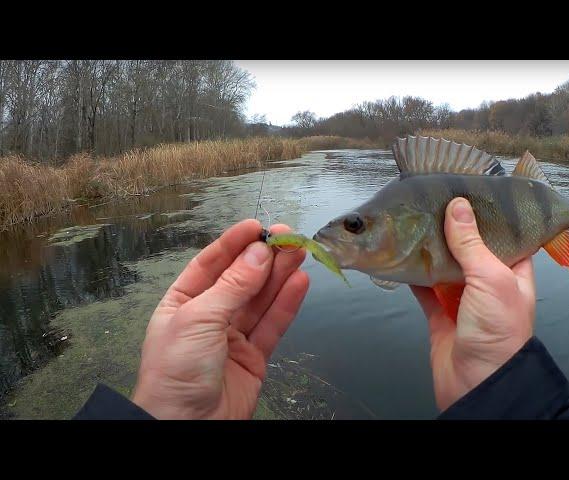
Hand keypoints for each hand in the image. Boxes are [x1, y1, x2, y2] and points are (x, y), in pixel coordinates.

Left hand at [131, 219, 308, 418]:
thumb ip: (233, 286)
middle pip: (242, 279)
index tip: (257, 226)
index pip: (211, 263)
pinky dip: (287, 304)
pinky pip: (272, 324)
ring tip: (299, 252)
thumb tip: (258, 254)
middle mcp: (209, 316)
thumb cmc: (174, 374)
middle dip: (264, 257)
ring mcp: (233, 336)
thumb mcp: (199, 319)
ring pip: (261, 299)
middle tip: (287, 237)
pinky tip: (299, 283)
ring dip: (280, 275)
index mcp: (183, 302)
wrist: (186, 427)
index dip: (235, 243)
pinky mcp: (254, 356)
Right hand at [411, 198, 535, 411]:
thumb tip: (457, 207)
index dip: (489, 215)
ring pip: (443, 265)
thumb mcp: (492, 279)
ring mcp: (462, 297)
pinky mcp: (439, 312)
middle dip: (452, 229)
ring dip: (429, 249)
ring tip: (414, 222)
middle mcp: (488, 282)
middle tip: (434, 203)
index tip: (470, 192)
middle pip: (469, 248)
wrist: (477, 385)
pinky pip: (423, 287)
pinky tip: (401, 256)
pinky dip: (411, 274)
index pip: (504, 235)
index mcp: (512, 272)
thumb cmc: (499, 333)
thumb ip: (472, 244)